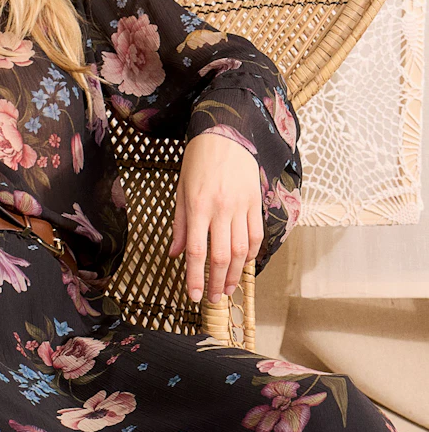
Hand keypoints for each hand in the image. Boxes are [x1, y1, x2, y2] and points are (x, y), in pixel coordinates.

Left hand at [168, 131, 263, 303]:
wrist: (226, 132)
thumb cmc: (198, 161)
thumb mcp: (181, 192)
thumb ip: (179, 225)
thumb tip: (175, 255)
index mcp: (198, 206)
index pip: (196, 251)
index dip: (195, 277)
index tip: (193, 296)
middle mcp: (221, 209)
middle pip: (222, 256)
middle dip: (217, 282)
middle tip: (214, 299)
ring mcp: (241, 206)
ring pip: (242, 250)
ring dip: (236, 274)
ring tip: (228, 289)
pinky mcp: (255, 202)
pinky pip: (256, 235)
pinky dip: (251, 254)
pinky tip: (244, 265)